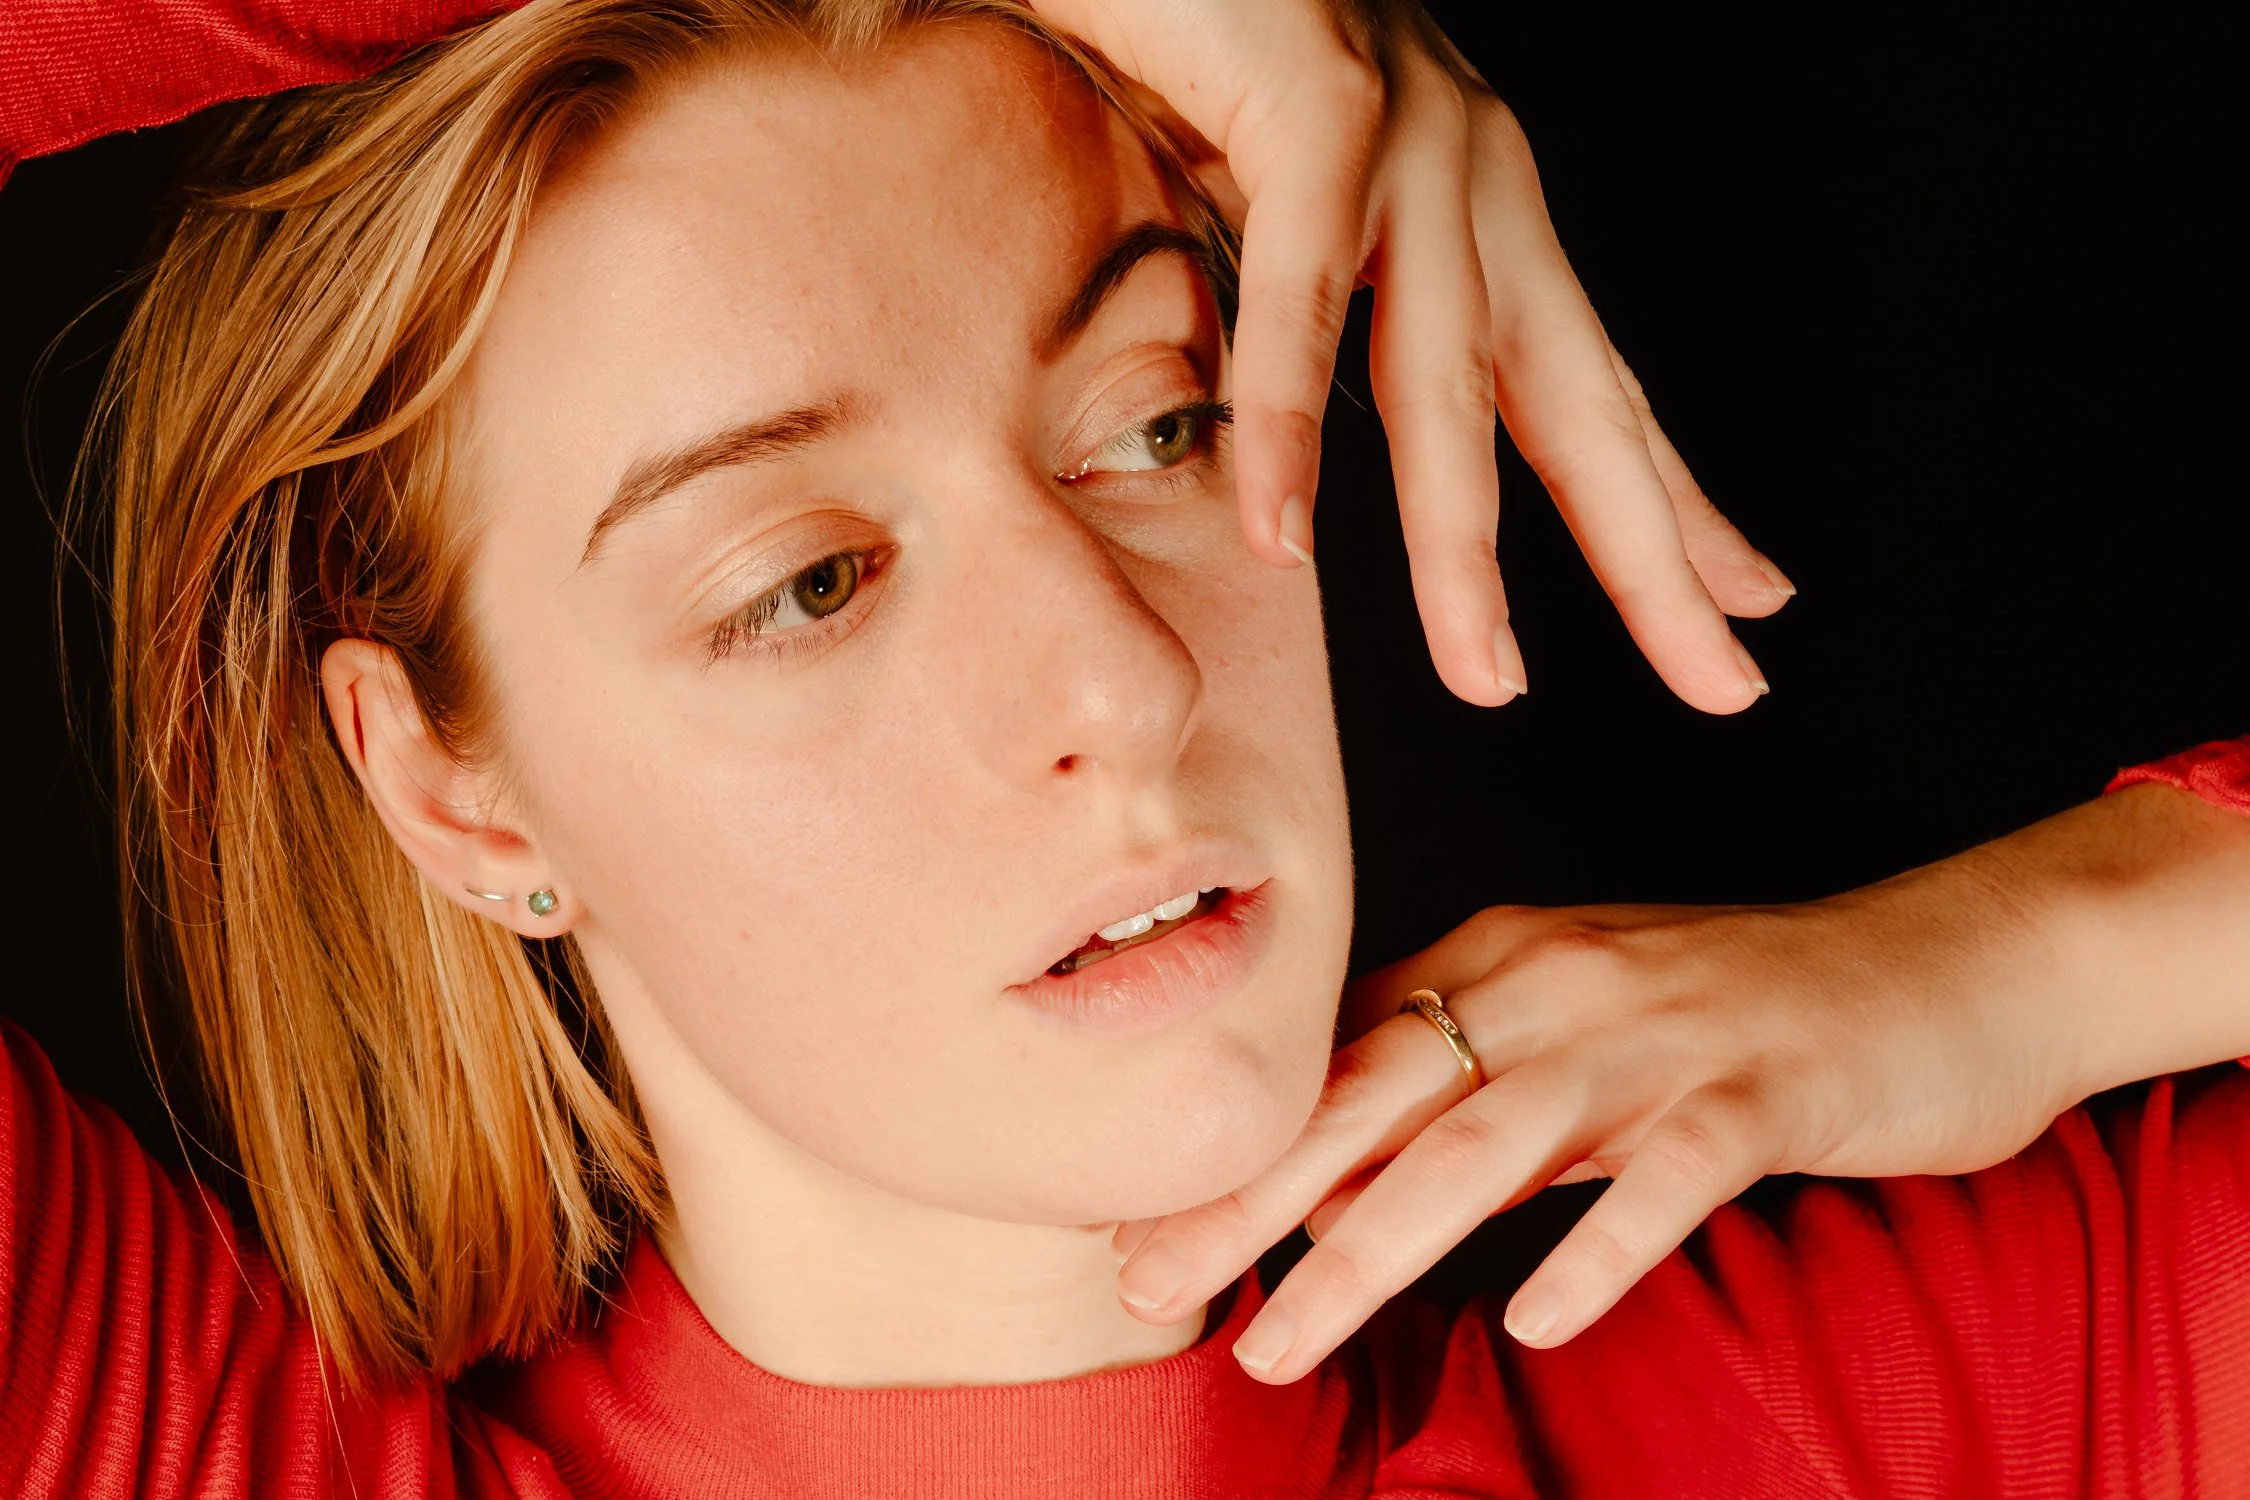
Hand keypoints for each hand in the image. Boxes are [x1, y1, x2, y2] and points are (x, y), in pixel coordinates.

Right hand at [1030, 0, 1793, 710]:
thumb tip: (1309, 471)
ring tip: (1487, 678)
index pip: (1594, 390)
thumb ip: (1330, 330)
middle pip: (1579, 404)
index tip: (1746, 607)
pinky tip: (1287, 535)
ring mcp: (1409, 140)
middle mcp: (1476, 181)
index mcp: (1480, 217)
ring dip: (1463, 544)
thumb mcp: (1288, 218)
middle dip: (1654, 557)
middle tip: (1726, 683)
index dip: (1673, 507)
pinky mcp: (1316, 106)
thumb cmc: (1195, 49)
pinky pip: (1302, 289)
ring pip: (1445, 377)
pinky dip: (1288, 418)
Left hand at [1111, 784, 2249, 1382]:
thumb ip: (1456, 1095)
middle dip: (1249, 1197)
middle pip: (1374, 1097)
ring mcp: (1659, 1032)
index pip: (1335, 1059)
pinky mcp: (1762, 1088)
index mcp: (1498, 960)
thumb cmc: (1736, 1016)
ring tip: (1278, 1343)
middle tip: (1145, 1286)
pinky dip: (1600, 1245)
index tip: (1131, 1227)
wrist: (1940, 968)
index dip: (1232, 1146)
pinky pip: (1668, 1173)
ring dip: (1367, 1246)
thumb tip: (1320, 1182)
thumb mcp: (1572, 1038)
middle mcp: (1555, 981)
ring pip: (1485, 1144)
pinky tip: (1539, 1324)